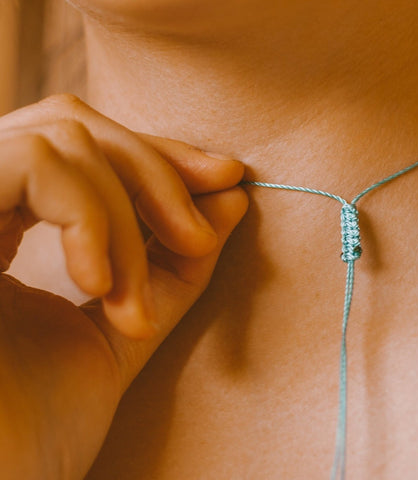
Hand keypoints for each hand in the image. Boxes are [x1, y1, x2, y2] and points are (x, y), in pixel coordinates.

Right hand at [0, 94, 247, 478]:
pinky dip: (88, 215)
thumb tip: (231, 194)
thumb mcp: (124, 329)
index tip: (227, 179)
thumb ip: (173, 264)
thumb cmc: (38, 429)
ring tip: (133, 301)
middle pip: (71, 123)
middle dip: (157, 170)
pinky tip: (100, 286)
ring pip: (59, 139)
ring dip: (126, 214)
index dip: (159, 153)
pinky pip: (30, 164)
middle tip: (201, 235)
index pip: (80, 144)